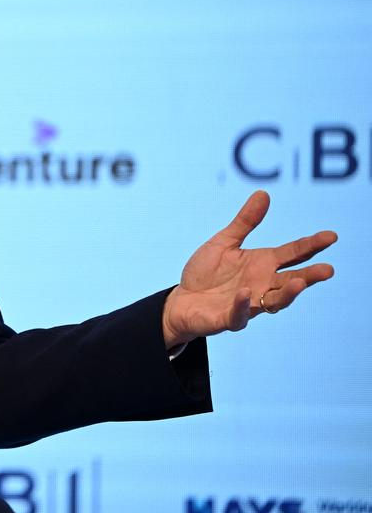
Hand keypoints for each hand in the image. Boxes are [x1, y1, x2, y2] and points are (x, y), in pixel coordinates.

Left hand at [160, 191, 335, 348]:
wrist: (182, 300)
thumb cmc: (206, 272)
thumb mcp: (224, 242)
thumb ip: (245, 222)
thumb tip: (263, 193)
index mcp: (263, 264)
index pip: (293, 253)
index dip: (311, 245)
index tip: (331, 236)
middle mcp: (262, 285)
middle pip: (292, 281)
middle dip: (310, 276)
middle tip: (328, 269)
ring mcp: (249, 304)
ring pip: (275, 302)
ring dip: (287, 294)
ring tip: (300, 283)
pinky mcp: (230, 319)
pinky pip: (239, 314)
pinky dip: (242, 304)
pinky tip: (244, 293)